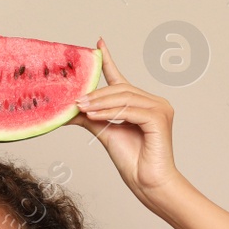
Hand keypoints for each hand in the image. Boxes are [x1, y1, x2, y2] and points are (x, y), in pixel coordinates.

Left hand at [66, 38, 183, 203]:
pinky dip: (110, 112)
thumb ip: (91, 117)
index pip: (122, 79)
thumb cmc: (132, 162)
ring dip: (99, 102)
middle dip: (96, 93)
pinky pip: (130, 110)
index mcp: (143, 104)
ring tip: (80, 107)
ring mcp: (160, 109)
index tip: (97, 44)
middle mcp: (155, 102)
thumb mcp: (106, 133)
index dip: (109, 61)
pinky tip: (94, 115)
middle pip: (121, 89)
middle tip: (74, 99)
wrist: (148, 184)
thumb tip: (68, 108)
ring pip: (124, 98)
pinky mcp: (159, 119)